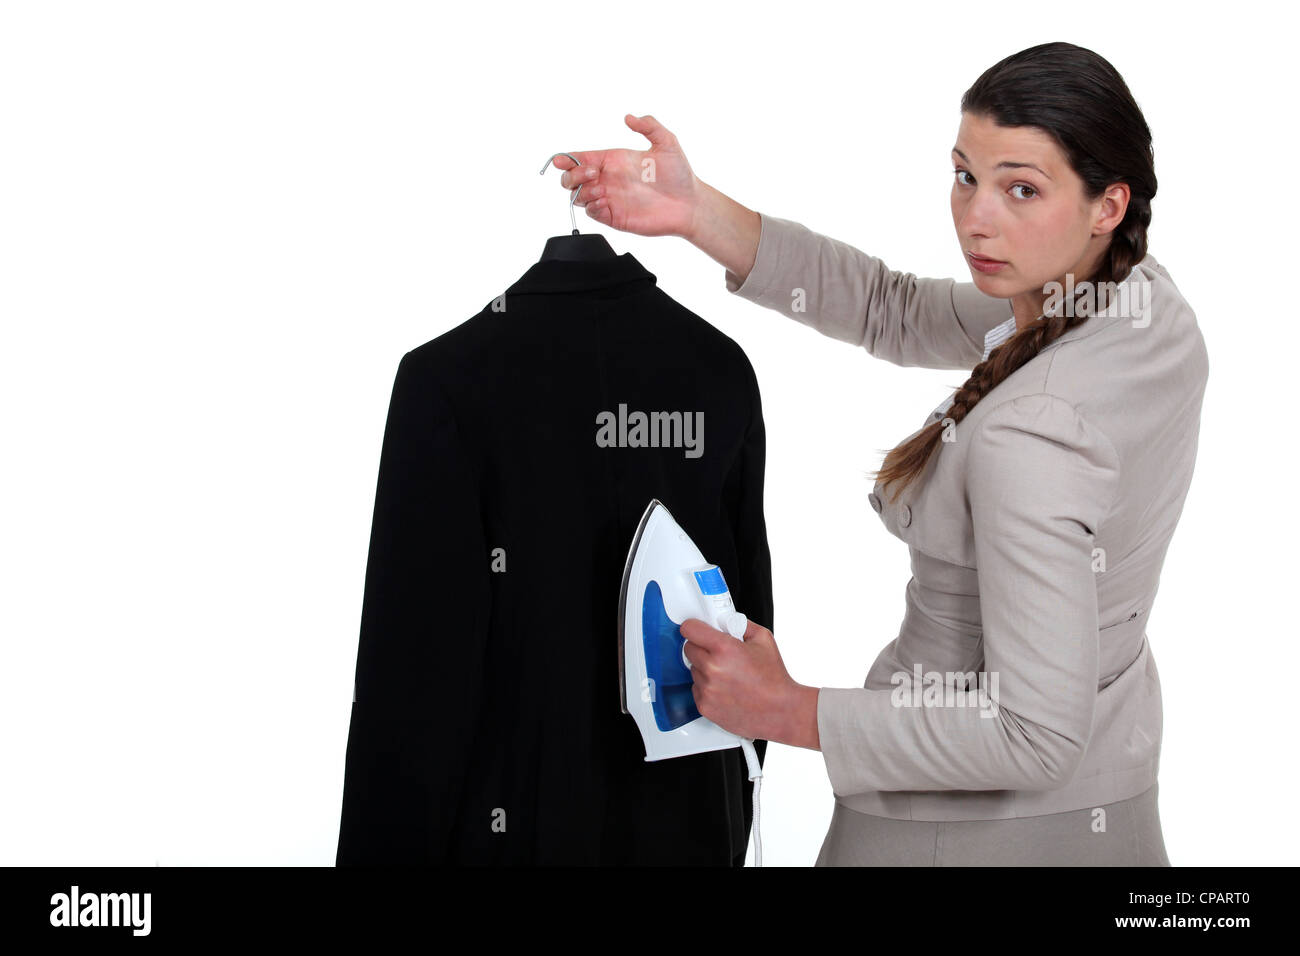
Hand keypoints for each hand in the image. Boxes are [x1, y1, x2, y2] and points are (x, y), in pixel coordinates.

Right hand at [547, 114, 701, 239]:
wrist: (690, 203)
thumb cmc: (680, 174)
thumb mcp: (667, 142)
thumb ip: (649, 126)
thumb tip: (629, 117)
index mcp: (614, 161)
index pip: (581, 158)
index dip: (567, 158)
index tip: (561, 159)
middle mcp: (608, 180)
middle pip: (572, 179)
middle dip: (572, 175)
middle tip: (592, 174)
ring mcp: (610, 199)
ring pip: (578, 196)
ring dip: (581, 191)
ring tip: (600, 188)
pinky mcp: (615, 217)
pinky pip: (592, 213)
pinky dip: (591, 207)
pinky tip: (604, 201)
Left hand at [680, 616, 819, 748]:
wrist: (781, 711)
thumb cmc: (774, 679)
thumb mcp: (763, 640)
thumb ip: (741, 624)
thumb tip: (725, 619)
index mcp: (724, 649)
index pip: (689, 629)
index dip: (695, 627)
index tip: (697, 629)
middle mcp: (712, 669)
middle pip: (688, 649)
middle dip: (702, 648)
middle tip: (719, 653)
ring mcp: (707, 689)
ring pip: (693, 669)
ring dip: (705, 669)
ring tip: (728, 674)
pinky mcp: (704, 706)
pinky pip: (696, 688)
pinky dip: (707, 687)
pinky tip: (726, 689)